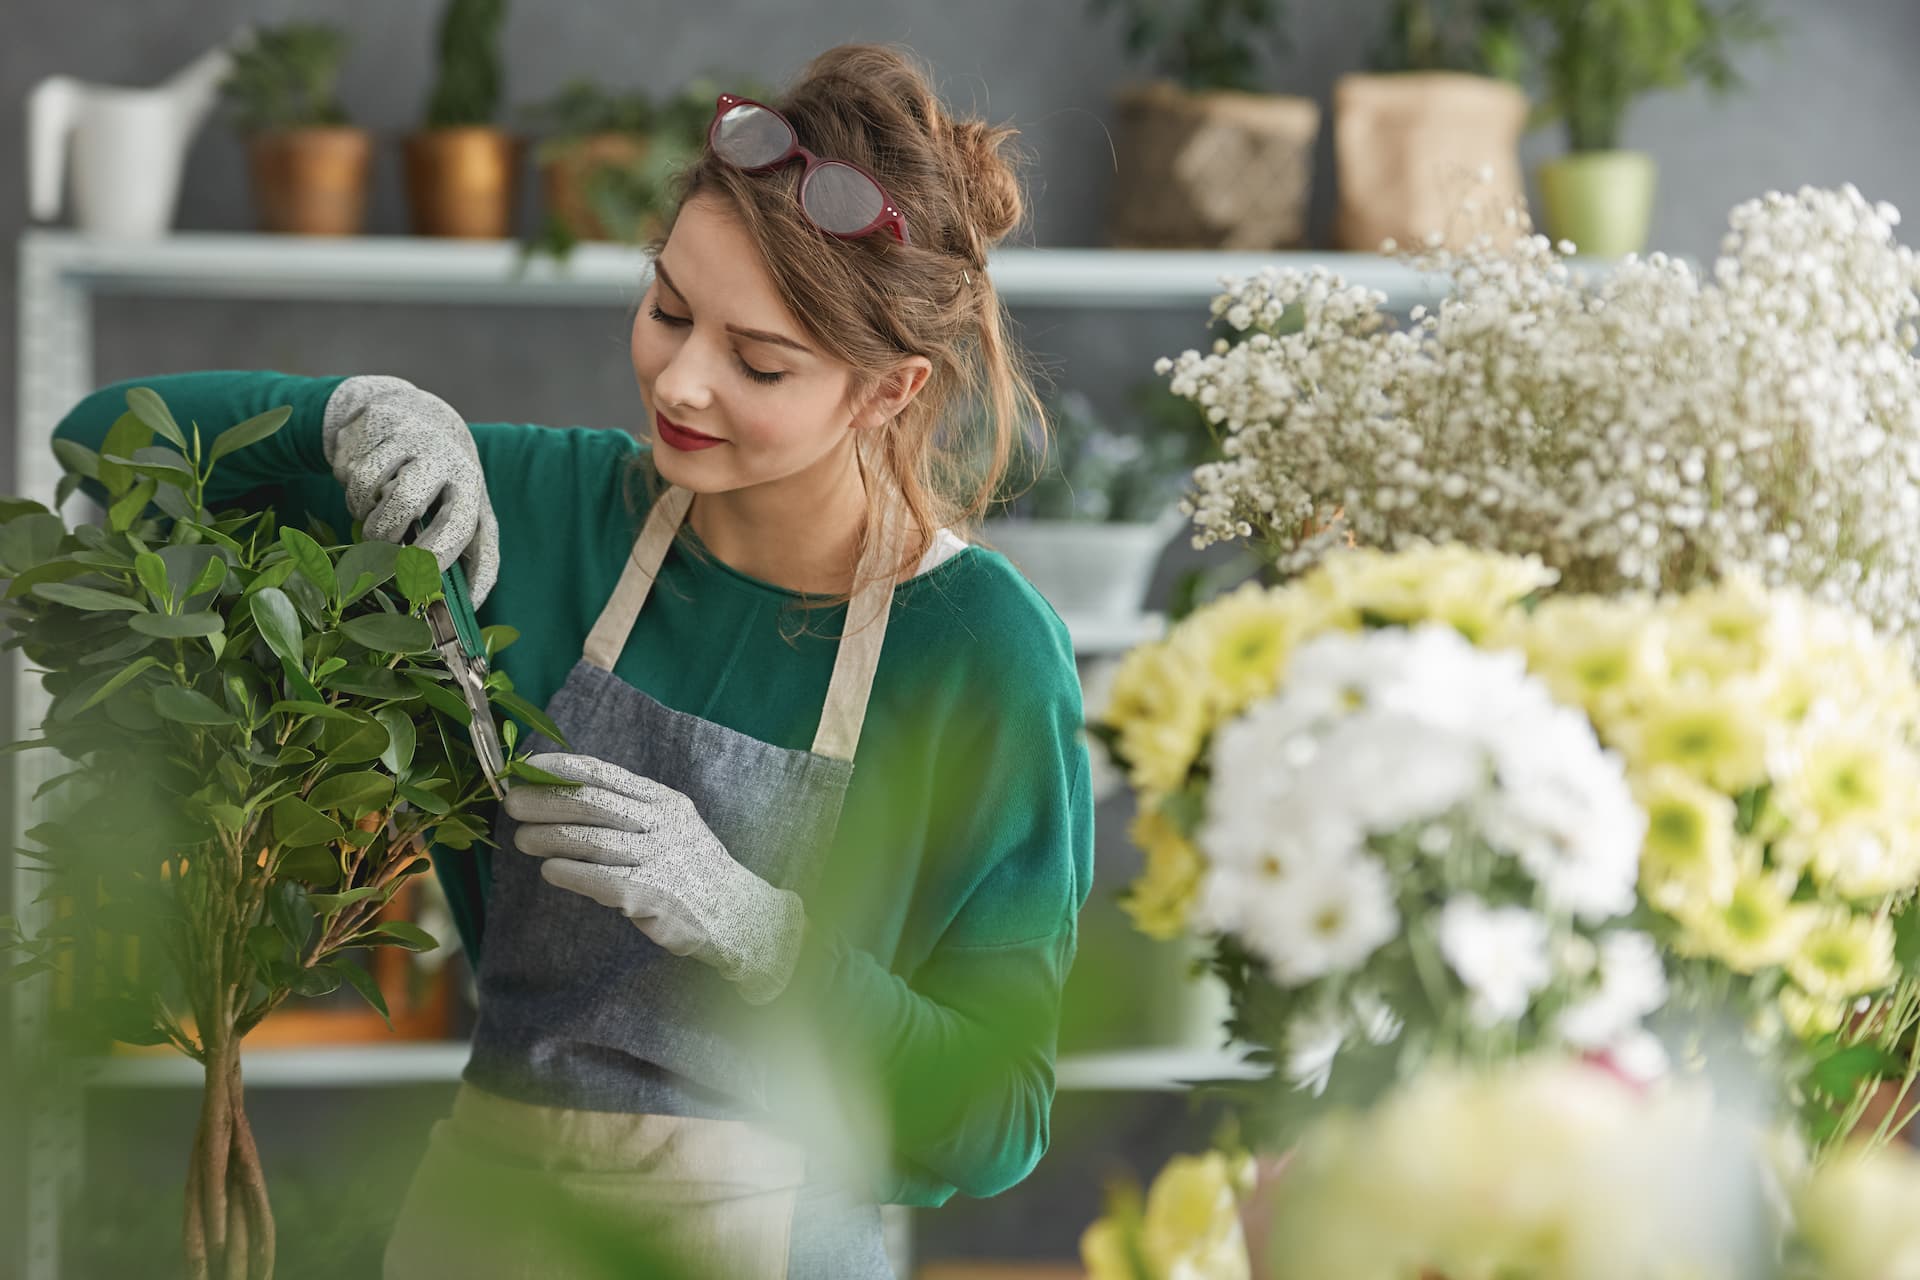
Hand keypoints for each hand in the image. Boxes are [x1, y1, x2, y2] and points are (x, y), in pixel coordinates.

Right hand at [321, 374, 499, 606]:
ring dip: (363, 513)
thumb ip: (473, 559)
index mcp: (471, 486)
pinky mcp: (379, 421)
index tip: (414, 578)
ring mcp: (411, 435)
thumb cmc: (445, 483)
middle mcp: (445, 457)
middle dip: (384, 532)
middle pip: (404, 502)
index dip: (436, 558)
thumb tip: (471, 610)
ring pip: (369, 486)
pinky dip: (350, 489)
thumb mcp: (468, 512)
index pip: (460, 528)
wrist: (418, 414)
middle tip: (383, 544)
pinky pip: (350, 468)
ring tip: (374, 515)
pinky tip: (365, 487)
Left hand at [504, 751, 807, 1005]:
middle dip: (547, 800)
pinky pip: (603, 881)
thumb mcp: (670, 827)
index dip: (563, 768)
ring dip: (550, 838)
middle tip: (512, 804)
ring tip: (522, 840)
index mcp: (664, 802)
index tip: (528, 767)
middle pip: (593, 804)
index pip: (606, 775)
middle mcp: (663, 824)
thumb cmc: (691, 869)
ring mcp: (660, 860)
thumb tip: (565, 799)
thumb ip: (628, 813)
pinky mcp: (654, 896)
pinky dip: (571, 873)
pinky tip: (550, 871)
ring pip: (593, 841)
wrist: (740, 914)